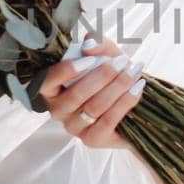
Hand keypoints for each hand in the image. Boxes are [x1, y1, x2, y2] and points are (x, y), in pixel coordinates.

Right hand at [37, 35, 145, 150]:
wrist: (132, 101)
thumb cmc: (112, 76)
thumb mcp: (105, 54)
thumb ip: (96, 44)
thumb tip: (88, 43)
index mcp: (52, 89)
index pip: (46, 82)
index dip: (65, 71)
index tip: (89, 59)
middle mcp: (58, 111)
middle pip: (76, 95)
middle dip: (102, 76)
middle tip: (122, 62)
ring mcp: (74, 128)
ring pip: (94, 107)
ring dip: (117, 87)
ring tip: (134, 73)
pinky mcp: (92, 140)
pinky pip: (108, 120)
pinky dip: (125, 102)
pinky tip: (137, 88)